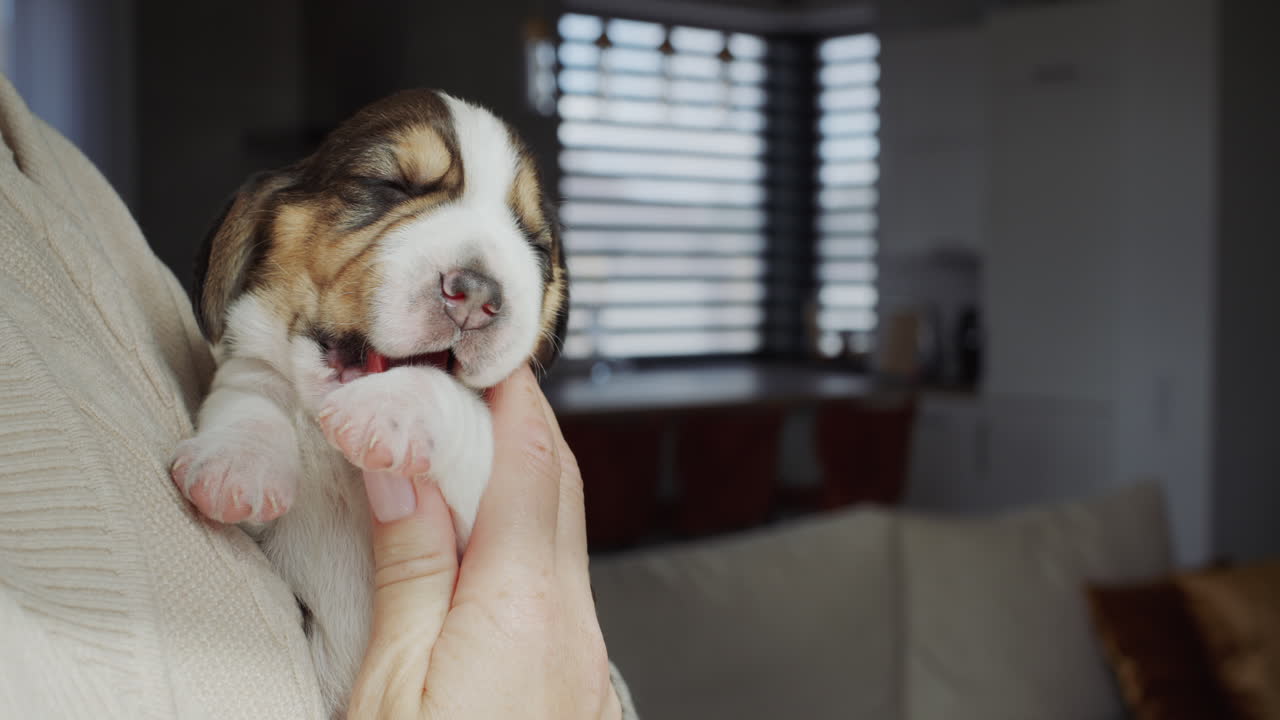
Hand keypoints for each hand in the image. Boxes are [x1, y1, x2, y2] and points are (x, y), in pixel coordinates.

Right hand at [347, 365, 622, 718]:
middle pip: (561, 489)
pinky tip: (484, 557)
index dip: (509, 393)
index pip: (530, 460)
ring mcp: (588, 665)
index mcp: (523, 608)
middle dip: (521, 426)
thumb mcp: (389, 685)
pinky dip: (530, 554)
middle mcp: (574, 629)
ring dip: (525, 490)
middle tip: (464, 390)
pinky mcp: (584, 694)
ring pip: (565, 543)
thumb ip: (408, 572)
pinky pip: (565, 597)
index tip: (480, 352)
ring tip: (460, 466)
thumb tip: (403, 471)